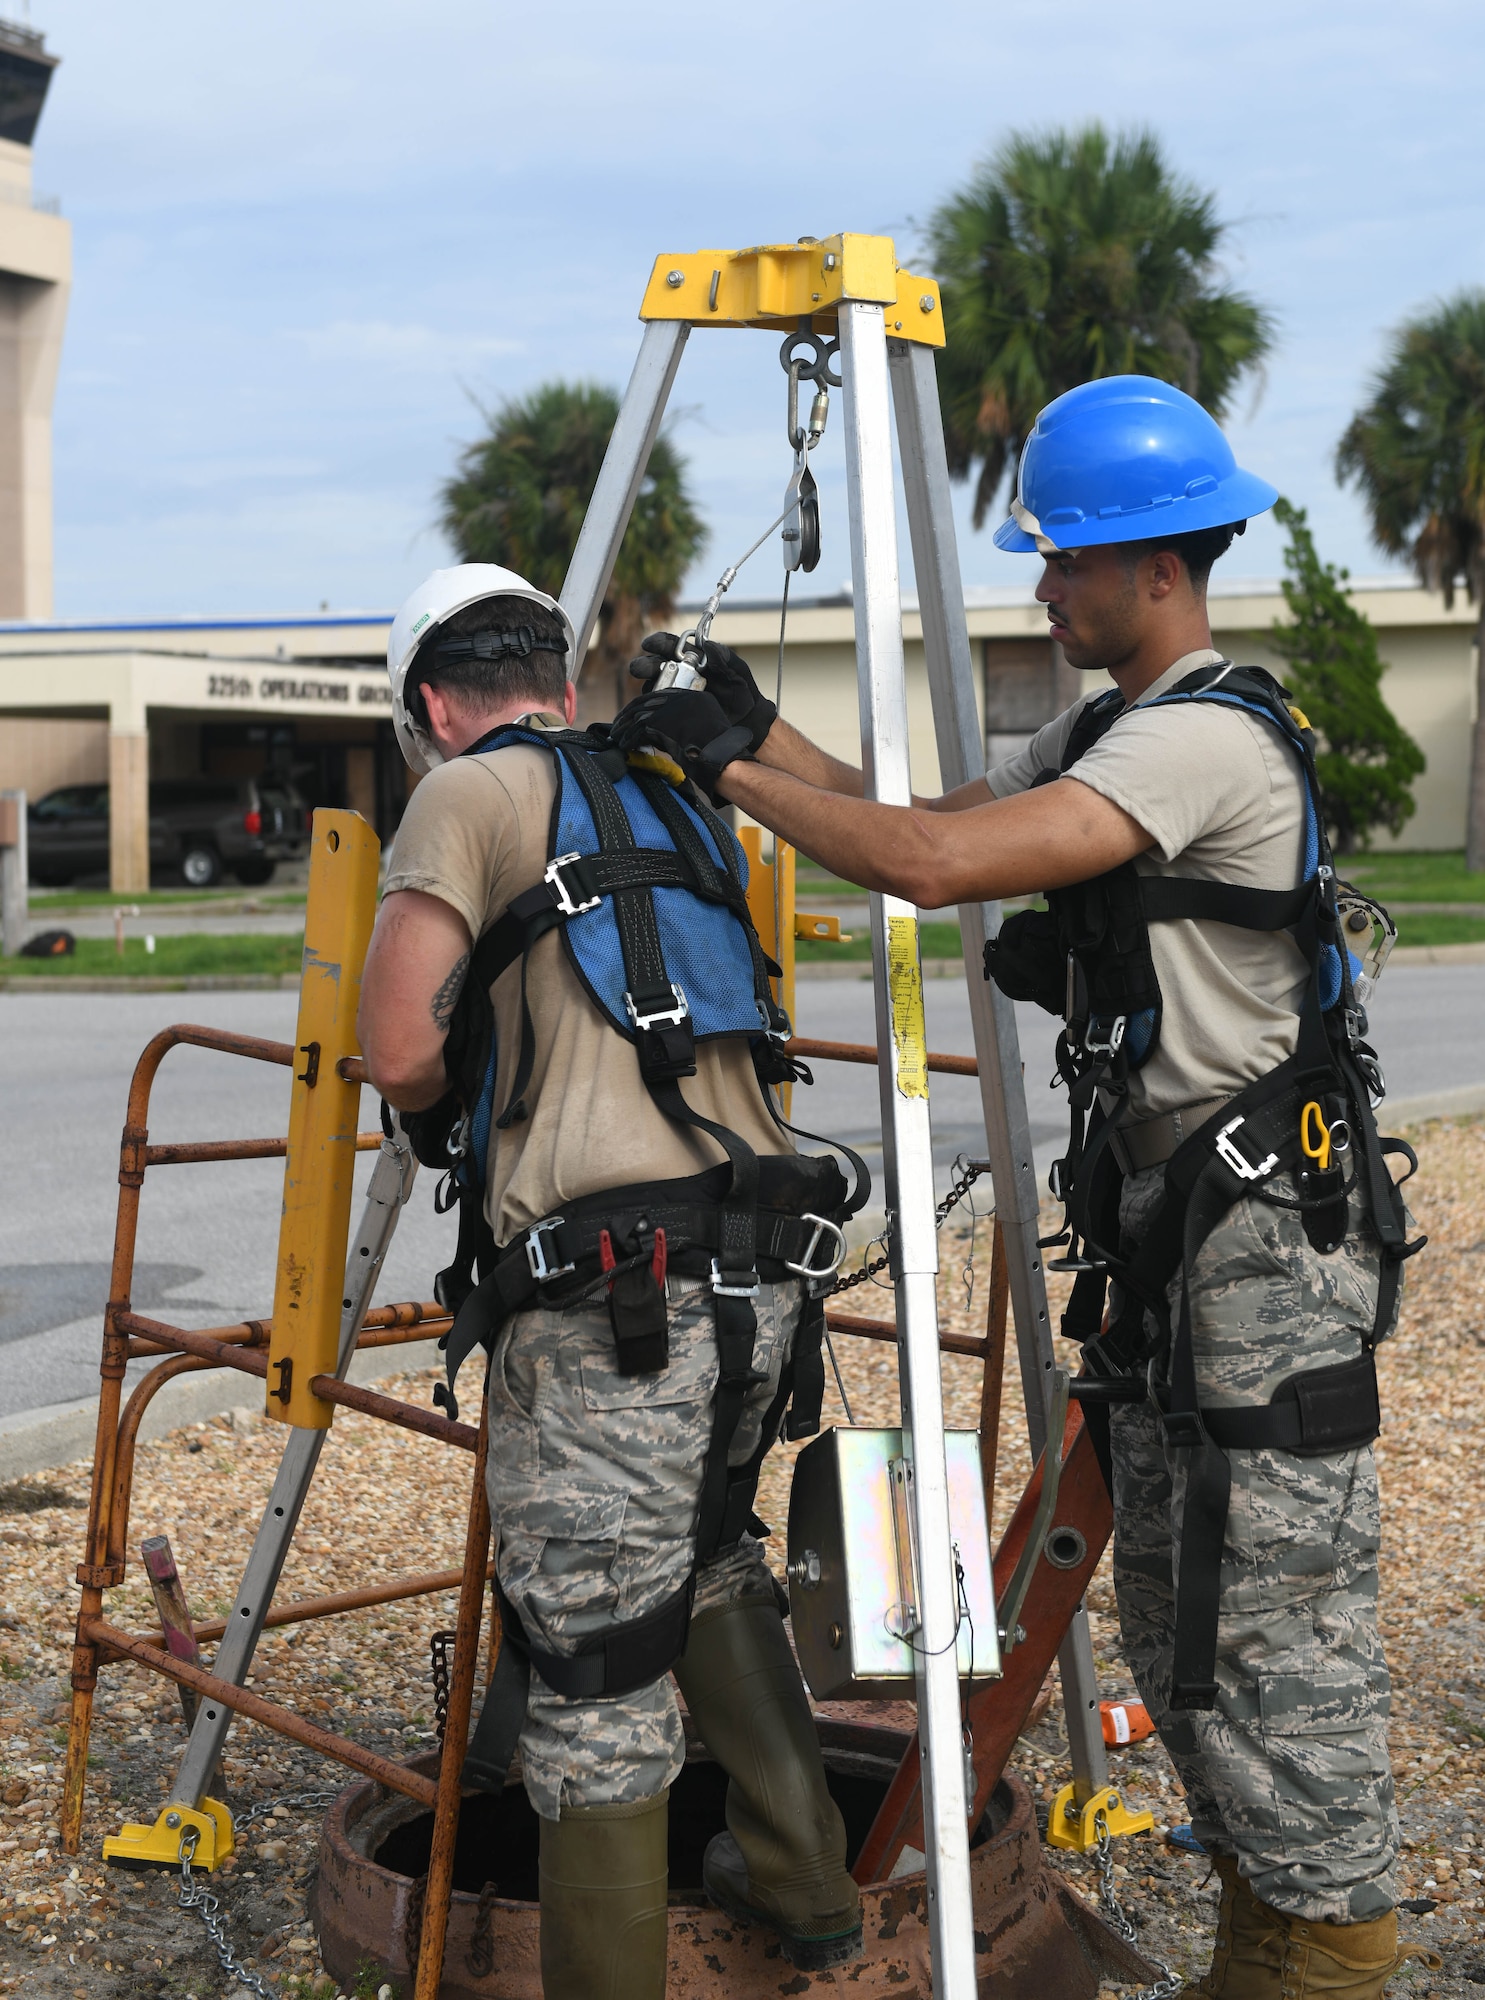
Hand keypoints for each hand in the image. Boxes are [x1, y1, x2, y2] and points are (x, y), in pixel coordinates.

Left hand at [610, 687, 753, 803]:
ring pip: (638, 715)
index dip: (643, 707)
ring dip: (625, 728)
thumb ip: (684, 721)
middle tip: (619, 725)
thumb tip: (660, 729)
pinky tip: (625, 745)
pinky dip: (629, 738)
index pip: (659, 696)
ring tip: (618, 737)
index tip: (633, 716)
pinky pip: (638, 729)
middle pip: (645, 703)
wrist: (721, 755)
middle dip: (628, 715)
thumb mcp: (703, 726)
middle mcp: (680, 698)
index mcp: (692, 696)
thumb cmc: (716, 749)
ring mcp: (670, 708)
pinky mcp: (661, 721)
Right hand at [628, 633, 776, 752]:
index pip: (670, 648)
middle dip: (644, 666)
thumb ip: (725, 658)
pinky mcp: (674, 715)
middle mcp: (680, 676)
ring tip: (648, 689)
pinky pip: (658, 711)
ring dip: (648, 687)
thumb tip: (707, 644)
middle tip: (638, 669)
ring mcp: (675, 696)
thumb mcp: (738, 673)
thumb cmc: (743, 695)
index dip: (658, 643)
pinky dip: (652, 709)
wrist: (747, 724)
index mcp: (692, 661)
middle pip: (655, 667)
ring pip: (653, 688)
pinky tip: (651, 709)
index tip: (649, 644)